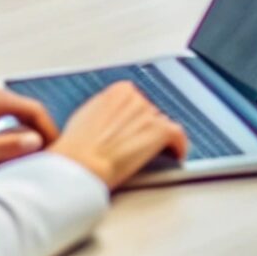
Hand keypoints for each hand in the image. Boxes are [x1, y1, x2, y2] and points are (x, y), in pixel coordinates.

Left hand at [0, 88, 59, 176]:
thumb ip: (3, 146)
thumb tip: (36, 142)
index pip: (35, 111)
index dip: (50, 133)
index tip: (57, 154)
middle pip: (31, 114)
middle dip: (43, 136)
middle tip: (49, 161)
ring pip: (21, 120)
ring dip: (30, 139)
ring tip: (34, 162)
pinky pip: (8, 125)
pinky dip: (16, 140)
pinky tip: (14, 158)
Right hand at [48, 81, 187, 189]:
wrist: (81, 164)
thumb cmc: (77, 146)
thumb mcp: (86, 116)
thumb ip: (105, 109)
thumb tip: (113, 116)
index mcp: (119, 91)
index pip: (137, 101)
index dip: (135, 119)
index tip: (133, 131)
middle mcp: (137, 98)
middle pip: (150, 113)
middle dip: (144, 130)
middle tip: (137, 148)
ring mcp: (149, 114)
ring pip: (163, 125)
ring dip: (158, 140)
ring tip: (152, 155)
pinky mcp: (160, 132)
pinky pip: (179, 136)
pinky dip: (179, 146)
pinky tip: (176, 155)